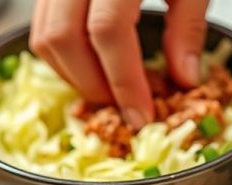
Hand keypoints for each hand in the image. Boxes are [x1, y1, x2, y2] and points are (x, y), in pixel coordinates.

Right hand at [29, 0, 209, 128]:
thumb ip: (188, 24)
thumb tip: (184, 79)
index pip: (108, 31)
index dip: (124, 81)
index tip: (142, 115)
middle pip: (63, 39)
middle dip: (93, 85)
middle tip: (125, 108)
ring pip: (43, 35)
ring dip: (74, 75)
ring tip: (111, 90)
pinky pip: (43, 22)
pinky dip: (65, 54)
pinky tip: (94, 65)